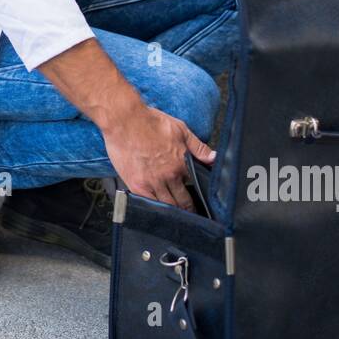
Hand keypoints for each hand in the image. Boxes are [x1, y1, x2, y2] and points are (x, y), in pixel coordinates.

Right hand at [100, 103, 214, 210]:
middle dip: (188, 209)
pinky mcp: (136, 185)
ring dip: (173, 212)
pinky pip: (149, 204)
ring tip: (177, 218)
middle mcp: (168, 176)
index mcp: (181, 163)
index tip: (201, 202)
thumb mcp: (180, 129)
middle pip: (182, 201)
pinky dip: (155, 210)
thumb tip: (213, 158)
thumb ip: (198, 147)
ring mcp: (151, 182)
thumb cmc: (150, 122)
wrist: (125, 120)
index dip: (199, 195)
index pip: (196, 186)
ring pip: (167, 206)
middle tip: (191, 215)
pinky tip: (158, 213)